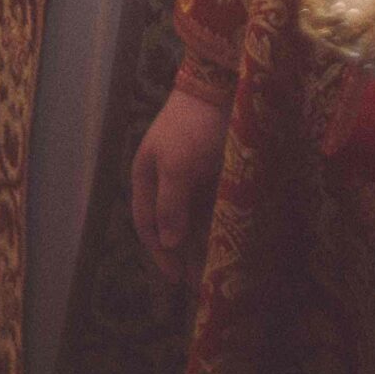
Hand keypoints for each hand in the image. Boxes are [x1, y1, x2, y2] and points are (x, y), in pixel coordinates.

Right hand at [132, 86, 229, 289]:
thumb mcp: (177, 166)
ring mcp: (190, 176)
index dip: (160, 252)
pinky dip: (216, 227)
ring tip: (216, 270)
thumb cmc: (192, 127)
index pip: (147, 224)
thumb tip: (168, 243)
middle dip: (183, 255)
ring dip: (201, 245)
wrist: (220, 89)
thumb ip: (170, 205)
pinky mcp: (212, 172)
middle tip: (200, 284)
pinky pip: (211, 208)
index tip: (177, 279)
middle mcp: (165, 180)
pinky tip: (228, 242)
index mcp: (146, 177)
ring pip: (193, 220)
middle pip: (170, 225)